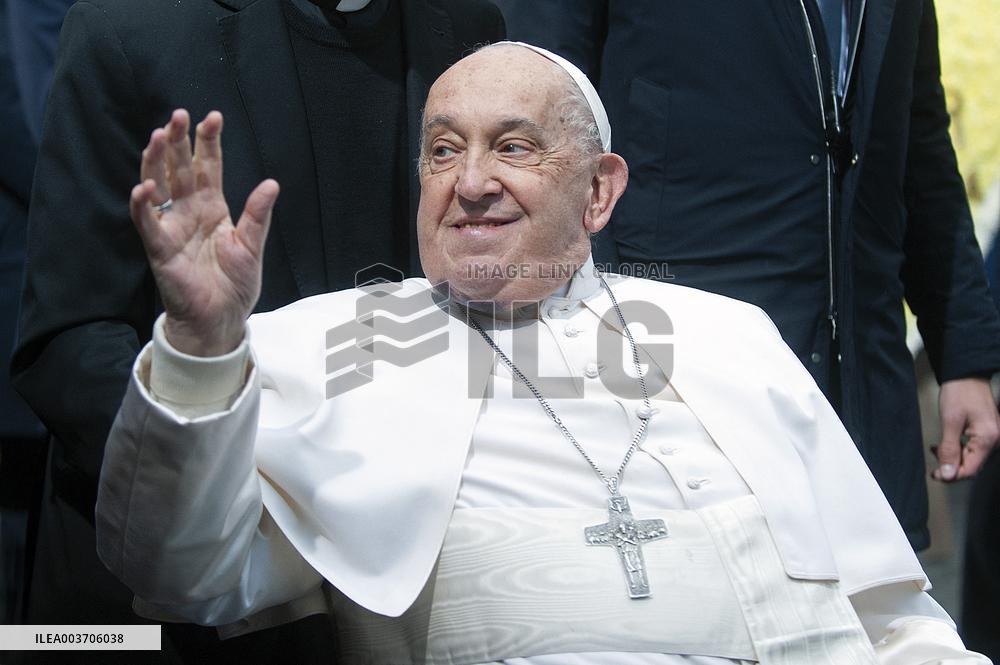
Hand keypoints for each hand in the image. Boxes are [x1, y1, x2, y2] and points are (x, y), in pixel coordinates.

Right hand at [131, 110, 278, 355]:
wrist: (221, 319)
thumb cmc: (235, 285)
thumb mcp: (252, 246)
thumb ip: (257, 215)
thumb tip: (271, 183)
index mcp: (212, 207)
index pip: (207, 167)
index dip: (209, 143)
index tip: (213, 117)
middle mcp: (189, 212)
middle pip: (179, 168)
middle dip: (178, 141)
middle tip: (179, 115)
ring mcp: (172, 227)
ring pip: (159, 186)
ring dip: (156, 161)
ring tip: (159, 135)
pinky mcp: (159, 248)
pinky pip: (147, 222)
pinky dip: (143, 204)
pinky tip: (145, 186)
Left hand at [931, 377, 998, 480]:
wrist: (966, 374)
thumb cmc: (960, 393)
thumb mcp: (950, 422)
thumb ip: (949, 449)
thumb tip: (948, 474)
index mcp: (988, 439)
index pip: (971, 470)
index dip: (952, 475)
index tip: (936, 474)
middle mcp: (994, 440)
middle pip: (972, 465)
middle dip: (951, 466)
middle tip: (934, 460)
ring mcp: (992, 436)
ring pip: (972, 458)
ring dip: (953, 457)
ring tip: (936, 449)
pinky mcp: (987, 432)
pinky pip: (973, 448)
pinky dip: (958, 449)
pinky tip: (945, 444)